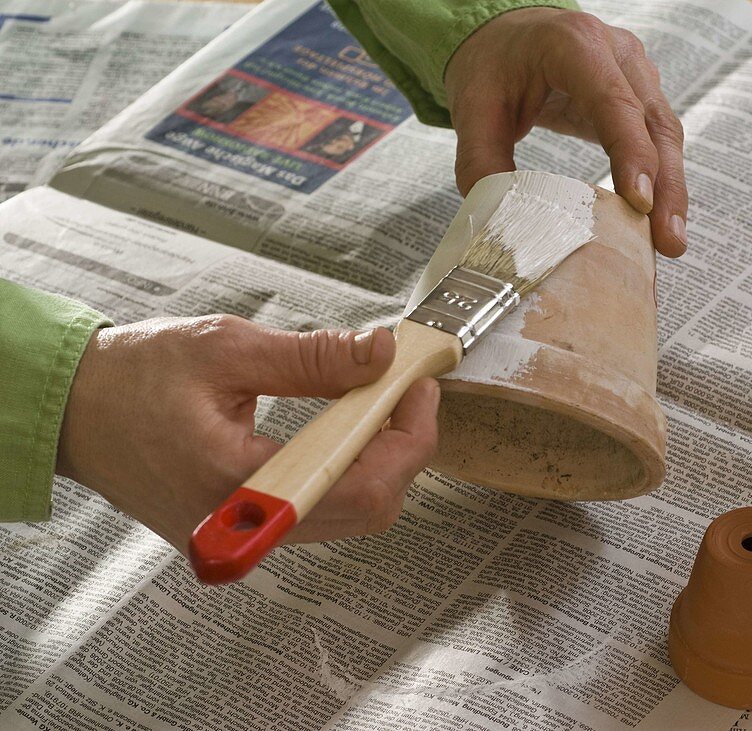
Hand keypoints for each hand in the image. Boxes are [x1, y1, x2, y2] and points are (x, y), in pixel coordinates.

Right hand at [56, 315, 438, 552]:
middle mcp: (244, 525)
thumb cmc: (130, 379)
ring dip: (380, 456)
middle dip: (404, 445)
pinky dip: (348, 466)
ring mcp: (244, 532)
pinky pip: (320, 508)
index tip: (417, 385)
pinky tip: (348, 424)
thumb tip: (380, 353)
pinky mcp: (244, 525)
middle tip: (405, 389)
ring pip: (349, 513)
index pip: (360, 487)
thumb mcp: (226, 350)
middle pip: (368, 509)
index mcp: (236, 483)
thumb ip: (312, 357)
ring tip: (378, 398)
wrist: (71, 410)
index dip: (407, 437)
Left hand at [445, 7, 687, 256]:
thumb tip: (498, 222)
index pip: (614, 102)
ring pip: (666, 135)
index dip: (632, 153)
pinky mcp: (641, 95)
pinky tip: (657, 221)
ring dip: (671, 191)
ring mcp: (636, 72)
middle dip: (665, 187)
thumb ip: (481, 161)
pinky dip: (662, 181)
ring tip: (670, 242)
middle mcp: (618, 52)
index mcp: (575, 45)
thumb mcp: (474, 109)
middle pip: (654, 124)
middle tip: (668, 242)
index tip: (639, 204)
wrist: (506, 36)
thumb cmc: (493, 65)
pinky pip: (659, 140)